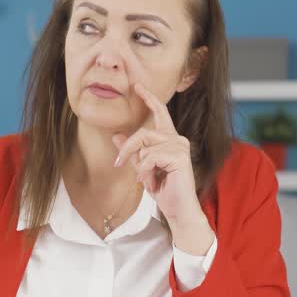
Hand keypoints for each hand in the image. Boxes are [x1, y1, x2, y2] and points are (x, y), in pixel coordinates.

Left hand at [112, 82, 206, 232]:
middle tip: (117, 163)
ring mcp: (180, 147)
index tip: (137, 86)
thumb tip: (116, 135)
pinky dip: (145, 171)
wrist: (178, 210)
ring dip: (139, 165)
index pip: (160, 113)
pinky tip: (151, 182)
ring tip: (145, 179)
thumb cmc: (164, 190)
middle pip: (143, 132)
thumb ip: (132, 152)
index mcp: (170, 140)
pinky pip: (150, 157)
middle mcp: (177, 140)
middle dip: (128, 148)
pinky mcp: (179, 157)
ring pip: (145, 145)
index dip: (149, 98)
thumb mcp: (143, 169)